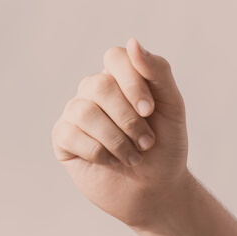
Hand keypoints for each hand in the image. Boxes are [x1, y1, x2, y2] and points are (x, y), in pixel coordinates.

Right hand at [51, 39, 191, 230]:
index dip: (132, 82)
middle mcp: (94, 92)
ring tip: (133, 157)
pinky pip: (71, 135)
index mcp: (120, 78)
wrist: (156, 190)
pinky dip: (98, 152)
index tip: (149, 111)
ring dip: (116, 139)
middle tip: (147, 142)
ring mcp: (76, 114)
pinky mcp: (64, 140)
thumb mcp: (172, 107)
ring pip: (85, 112)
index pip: (115, 57)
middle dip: (128, 119)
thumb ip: (158, 72)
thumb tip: (133, 43)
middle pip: (99, 85)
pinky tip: (111, 162)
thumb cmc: (165, 148)